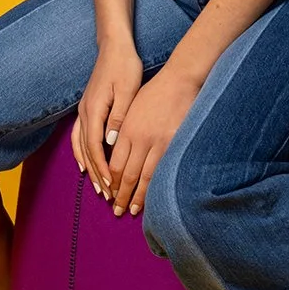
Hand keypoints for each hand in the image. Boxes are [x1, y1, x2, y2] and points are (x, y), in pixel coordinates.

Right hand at [72, 41, 144, 199]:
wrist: (114, 46)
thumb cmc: (124, 66)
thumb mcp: (127, 90)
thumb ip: (119, 116)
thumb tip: (111, 142)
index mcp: (95, 109)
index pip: (96, 147)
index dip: (102, 168)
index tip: (110, 186)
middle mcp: (85, 112)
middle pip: (87, 150)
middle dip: (96, 174)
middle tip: (106, 195)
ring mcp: (84, 110)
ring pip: (81, 145)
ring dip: (88, 167)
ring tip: (96, 186)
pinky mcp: (87, 107)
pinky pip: (79, 136)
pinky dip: (81, 152)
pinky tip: (85, 163)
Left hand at [106, 65, 201, 216]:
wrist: (179, 79)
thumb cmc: (155, 91)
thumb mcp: (131, 106)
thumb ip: (123, 129)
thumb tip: (114, 150)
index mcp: (127, 130)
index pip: (114, 164)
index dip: (110, 181)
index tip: (109, 192)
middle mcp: (140, 138)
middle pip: (127, 174)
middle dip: (121, 195)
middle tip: (117, 210)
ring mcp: (158, 142)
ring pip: (144, 177)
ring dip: (138, 196)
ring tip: (133, 209)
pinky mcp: (174, 143)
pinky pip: (162, 170)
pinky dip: (155, 185)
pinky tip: (153, 195)